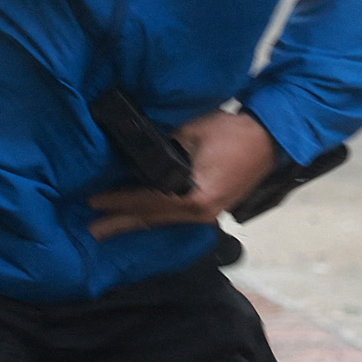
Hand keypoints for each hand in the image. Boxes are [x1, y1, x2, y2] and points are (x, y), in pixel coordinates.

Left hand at [89, 109, 276, 237]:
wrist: (269, 140)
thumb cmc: (233, 132)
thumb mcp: (191, 132)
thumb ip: (162, 146)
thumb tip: (134, 154)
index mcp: (196, 197)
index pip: (149, 202)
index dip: (120, 202)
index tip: (95, 201)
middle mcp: (201, 213)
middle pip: (153, 219)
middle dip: (121, 223)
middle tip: (92, 230)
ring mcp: (207, 215)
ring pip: (163, 221)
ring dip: (135, 222)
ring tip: (109, 228)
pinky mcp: (210, 209)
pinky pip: (175, 217)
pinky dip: (154, 216)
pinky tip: (139, 218)